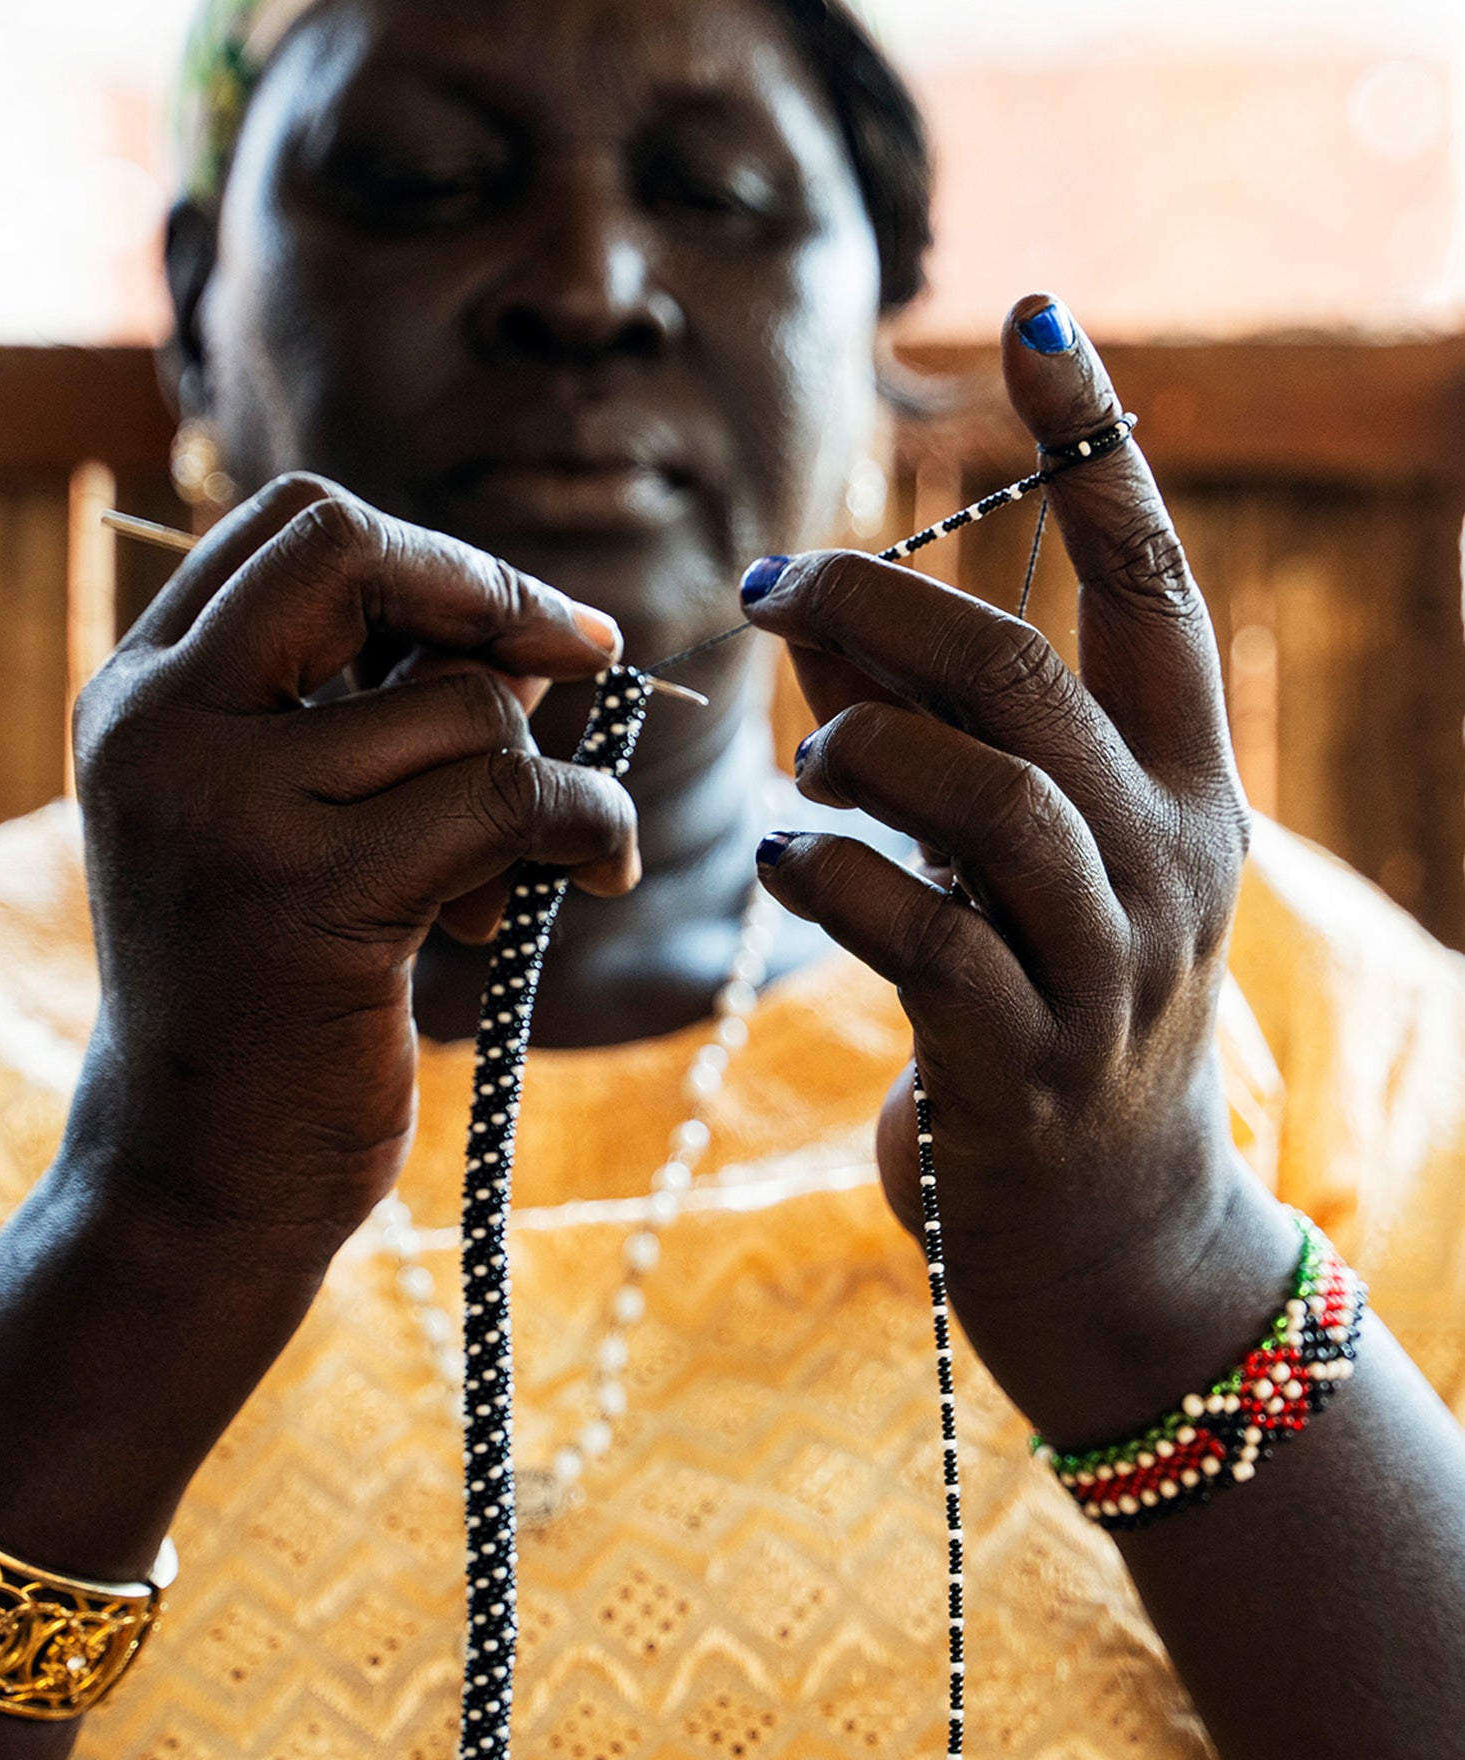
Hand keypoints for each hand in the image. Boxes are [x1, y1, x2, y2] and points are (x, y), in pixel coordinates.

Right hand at [67, 473, 636, 1262]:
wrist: (202, 1170)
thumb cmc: (268, 992)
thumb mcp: (296, 825)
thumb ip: (382, 715)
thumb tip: (540, 635)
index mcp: (141, 694)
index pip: (294, 526)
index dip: (432, 552)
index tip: (529, 621)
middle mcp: (159, 728)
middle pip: (356, 555)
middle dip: (499, 599)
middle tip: (585, 661)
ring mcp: (226, 810)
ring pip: (464, 704)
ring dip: (545, 778)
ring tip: (522, 872)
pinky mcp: (314, 897)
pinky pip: (511, 797)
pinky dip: (589, 826)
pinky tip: (591, 881)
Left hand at [745, 296, 1285, 1445]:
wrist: (1110, 1242)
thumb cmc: (1047, 1019)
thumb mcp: (1019, 866)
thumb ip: (931, 734)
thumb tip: (827, 612)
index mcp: (1186, 788)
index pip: (1151, 584)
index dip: (1094, 449)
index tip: (1033, 318)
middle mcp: (1169, 860)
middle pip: (1029, 677)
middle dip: (885, 605)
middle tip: (770, 577)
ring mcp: (1106, 968)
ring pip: (987, 796)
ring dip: (860, 750)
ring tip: (803, 763)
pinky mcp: (1021, 1063)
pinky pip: (917, 932)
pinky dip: (828, 874)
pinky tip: (782, 858)